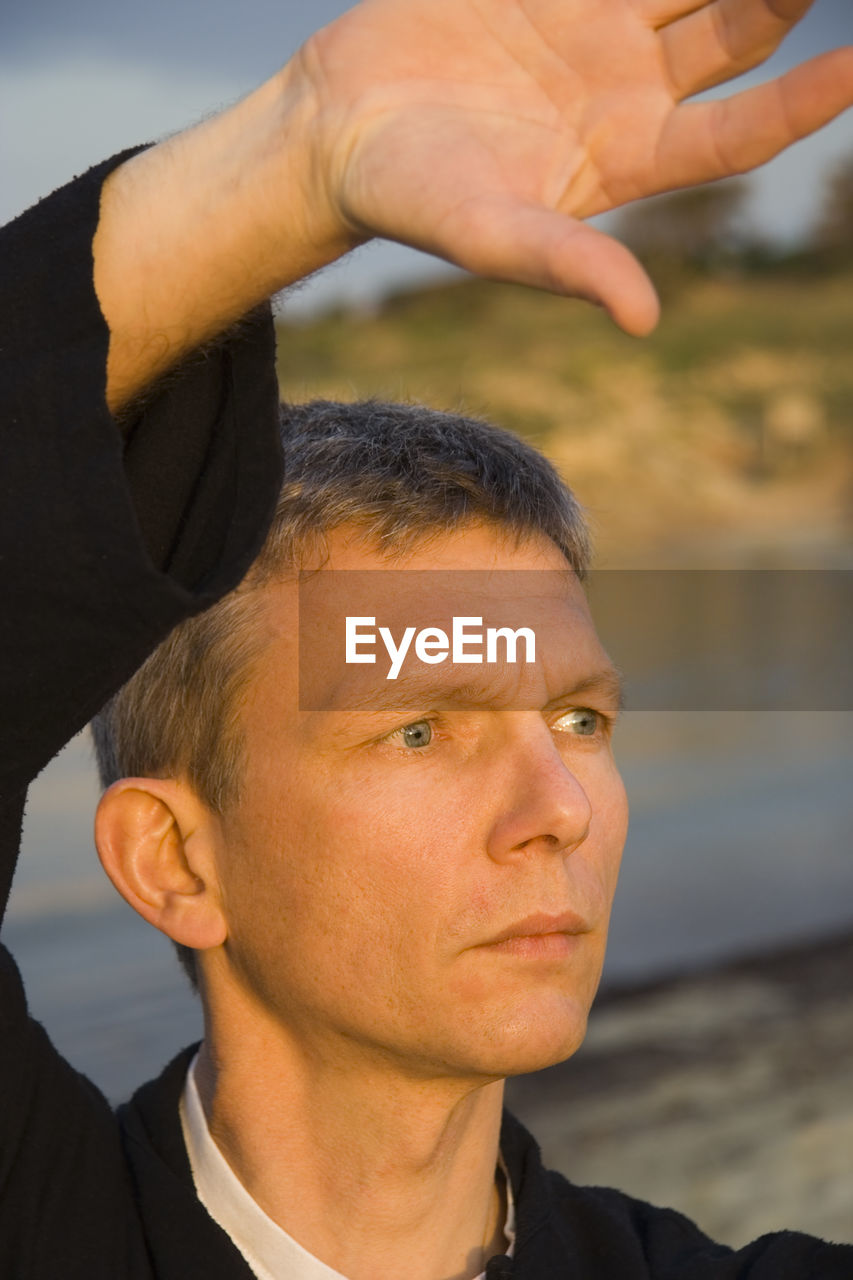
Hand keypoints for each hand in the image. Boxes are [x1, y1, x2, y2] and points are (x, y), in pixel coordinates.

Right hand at [303, 0, 852, 332]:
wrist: (336, 129)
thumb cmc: (410, 196)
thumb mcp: (490, 235)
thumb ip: (567, 263)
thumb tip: (645, 320)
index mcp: (627, 155)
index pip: (740, 128)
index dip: (807, 100)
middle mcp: (626, 83)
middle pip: (736, 27)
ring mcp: (592, 23)